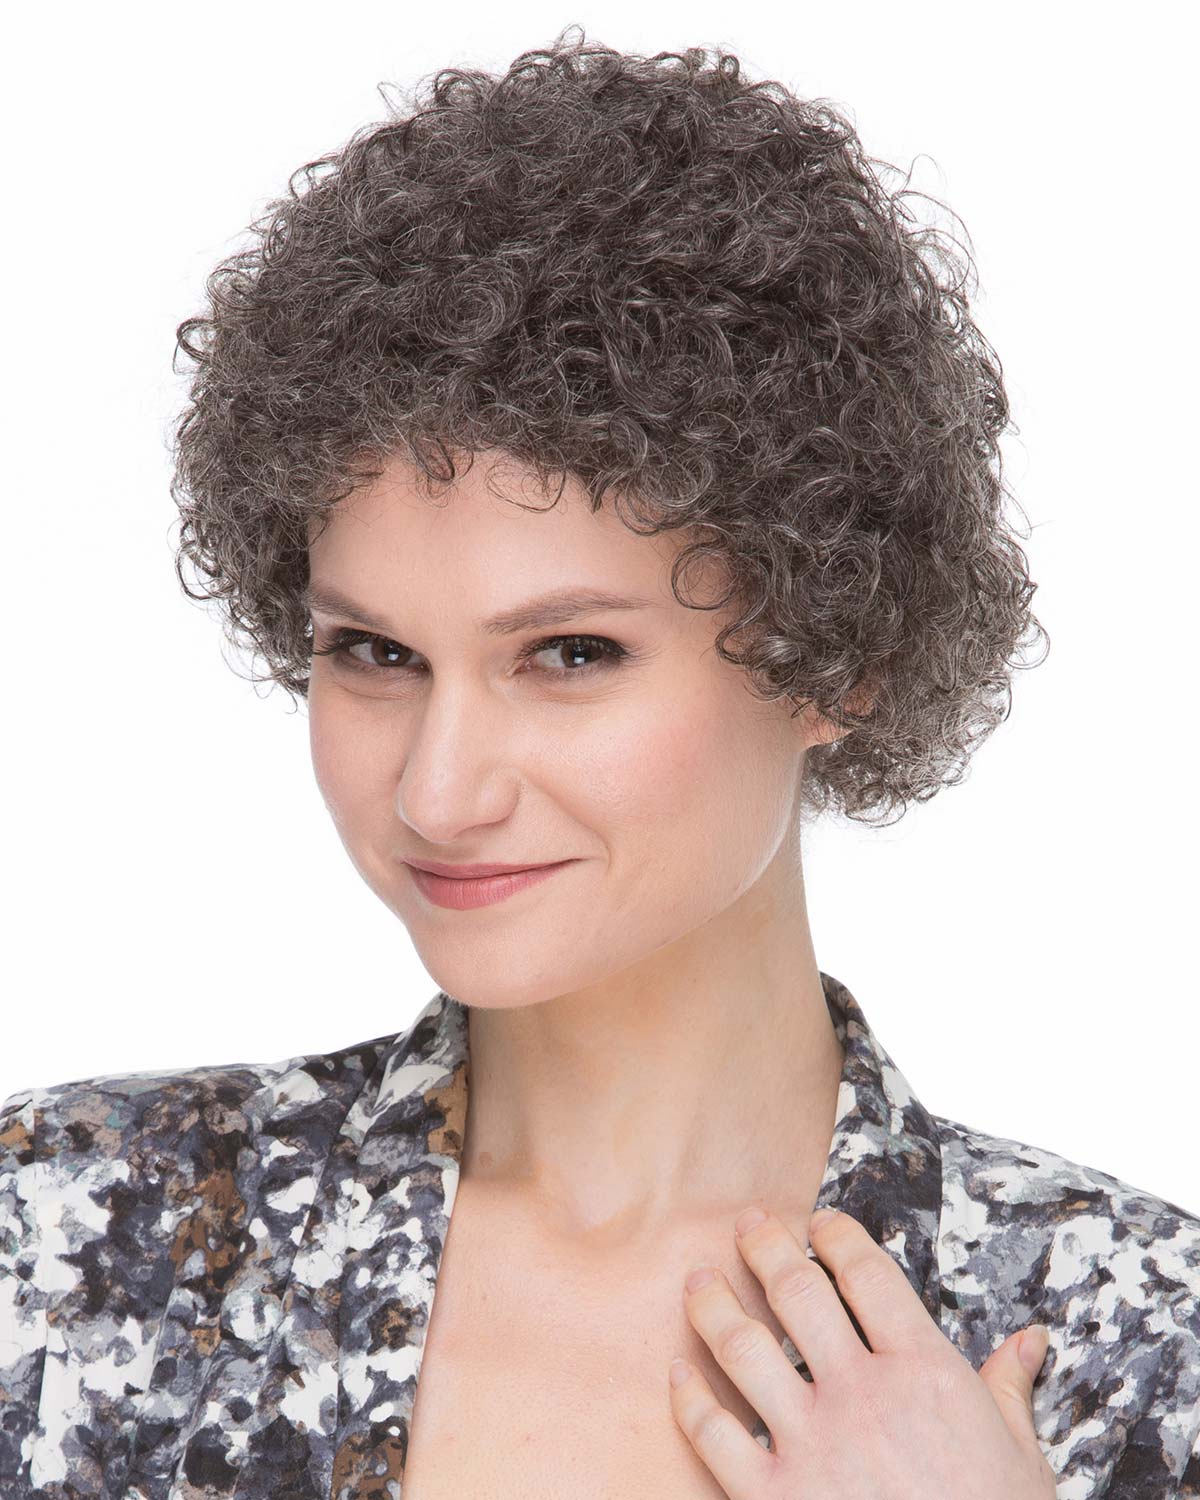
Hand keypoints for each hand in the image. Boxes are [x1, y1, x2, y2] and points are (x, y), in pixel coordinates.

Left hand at [668, 1205, 1054, 1498]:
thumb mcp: (1021, 1457)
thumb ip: (1009, 1388)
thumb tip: (1029, 1340)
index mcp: (925, 1372)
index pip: (868, 1276)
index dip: (838, 1237)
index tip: (819, 1222)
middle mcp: (861, 1393)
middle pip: (798, 1292)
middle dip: (765, 1248)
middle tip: (745, 1225)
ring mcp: (811, 1444)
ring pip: (744, 1347)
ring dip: (714, 1306)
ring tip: (698, 1281)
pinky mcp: (771, 1496)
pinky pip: (713, 1433)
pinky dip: (689, 1398)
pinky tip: (678, 1372)